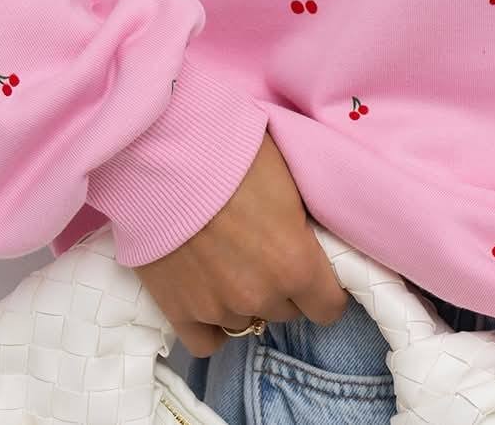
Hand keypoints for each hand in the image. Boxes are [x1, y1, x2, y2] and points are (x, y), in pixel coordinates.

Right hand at [133, 127, 350, 356]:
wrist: (166, 157)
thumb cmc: (234, 154)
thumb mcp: (290, 177)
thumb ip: (305, 221)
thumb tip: (313, 235)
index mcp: (296, 262)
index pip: (328, 307)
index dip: (325, 288)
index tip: (316, 271)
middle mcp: (260, 295)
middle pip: (287, 311)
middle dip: (283, 286)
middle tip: (267, 251)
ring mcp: (218, 308)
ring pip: (248, 321)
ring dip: (247, 299)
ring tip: (232, 263)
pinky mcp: (179, 311)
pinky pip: (208, 342)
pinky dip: (214, 325)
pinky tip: (212, 297)